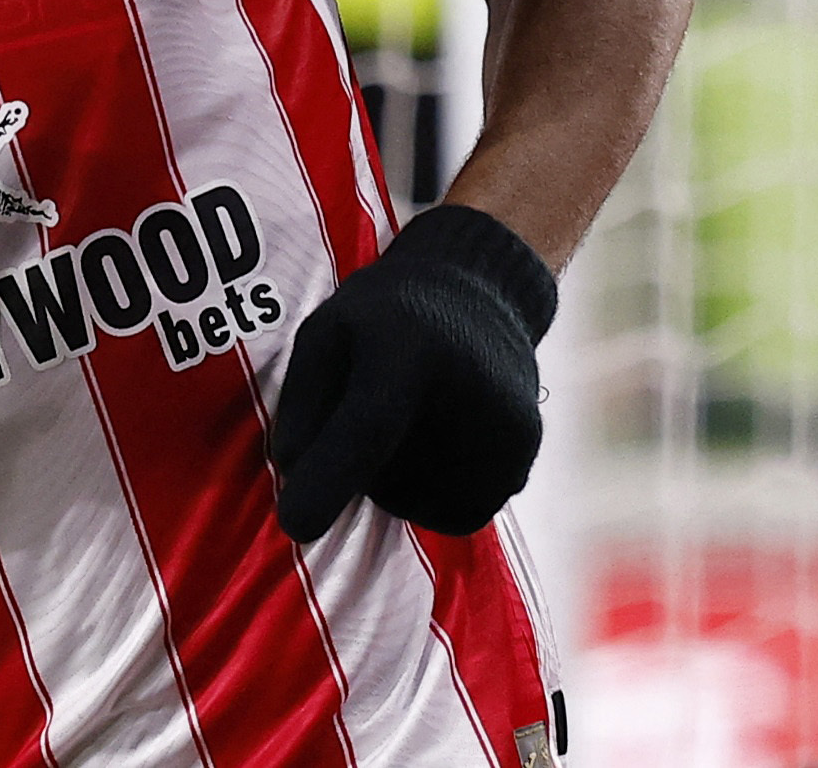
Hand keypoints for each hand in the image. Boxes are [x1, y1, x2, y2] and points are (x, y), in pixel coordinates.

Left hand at [269, 204, 554, 540]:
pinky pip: (455, 516)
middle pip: (385, 478)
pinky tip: (434, 445)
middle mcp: (472, 393)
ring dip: (394, 484)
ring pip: (417, 506)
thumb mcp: (325, 332)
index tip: (295, 525)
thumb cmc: (386, 315)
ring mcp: (507, 435)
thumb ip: (302, 401)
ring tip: (407, 419)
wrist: (480, 292)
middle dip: (357, 467)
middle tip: (372, 405)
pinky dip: (432, 496)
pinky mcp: (523, 464)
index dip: (329, 479)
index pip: (369, 427)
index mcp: (410, 350)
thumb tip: (293, 472)